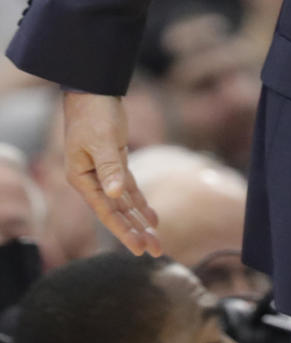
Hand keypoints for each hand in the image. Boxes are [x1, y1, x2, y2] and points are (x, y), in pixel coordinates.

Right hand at [63, 92, 161, 255]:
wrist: (94, 91)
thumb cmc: (94, 115)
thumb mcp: (103, 141)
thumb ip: (110, 168)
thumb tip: (115, 195)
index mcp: (82, 178)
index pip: (105, 212)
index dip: (123, 231)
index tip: (139, 248)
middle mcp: (91, 180)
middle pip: (116, 213)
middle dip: (135, 232)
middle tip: (155, 251)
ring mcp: (103, 174)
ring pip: (124, 204)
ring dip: (139, 221)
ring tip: (156, 240)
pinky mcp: (115, 164)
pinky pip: (129, 190)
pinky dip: (140, 202)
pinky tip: (152, 218)